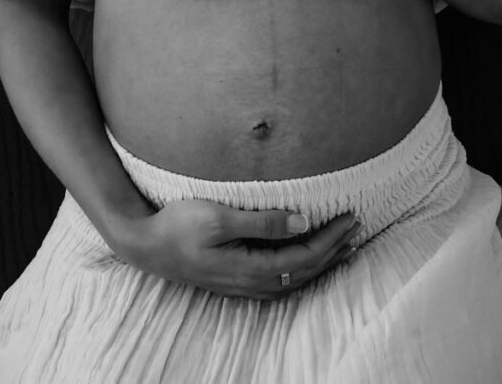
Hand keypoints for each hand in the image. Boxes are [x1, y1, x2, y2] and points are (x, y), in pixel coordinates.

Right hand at [115, 199, 361, 299]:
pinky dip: (303, 270)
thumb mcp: (220, 216)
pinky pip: (281, 281)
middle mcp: (251, 283)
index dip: (331, 239)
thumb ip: (264, 221)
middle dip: (334, 250)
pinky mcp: (236, 281)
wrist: (144, 244)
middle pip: (305, 272)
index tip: (350, 217)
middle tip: (357, 228)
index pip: (305, 257)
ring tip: (345, 247)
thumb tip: (304, 220)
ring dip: (323, 263)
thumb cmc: (178, 225)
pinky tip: (308, 262)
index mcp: (251, 268)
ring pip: (295, 280)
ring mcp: (243, 285)